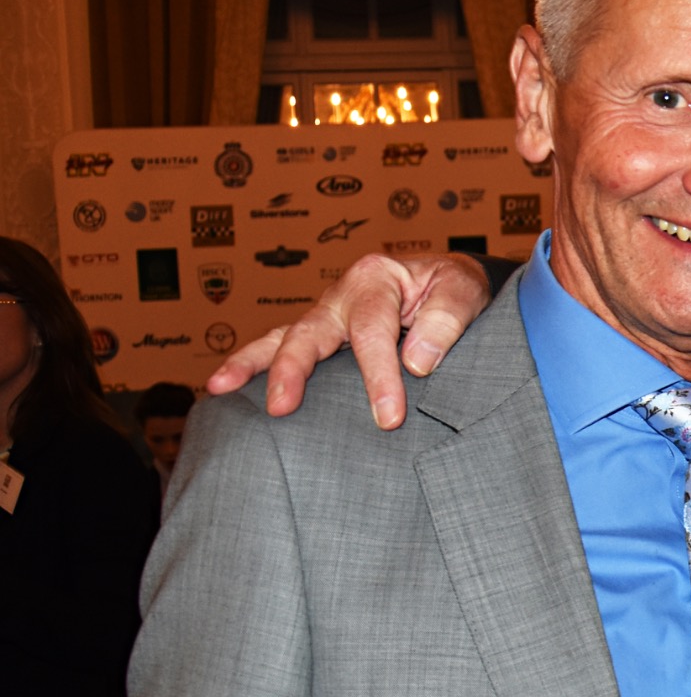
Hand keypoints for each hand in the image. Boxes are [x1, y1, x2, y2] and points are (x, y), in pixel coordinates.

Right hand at [205, 252, 493, 428]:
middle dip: (293, 370)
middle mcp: (341, 295)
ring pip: (281, 338)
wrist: (448, 282)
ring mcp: (325, 315)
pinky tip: (223, 388)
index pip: (372, 333)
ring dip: (251, 365)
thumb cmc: (454, 288)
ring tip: (220, 388)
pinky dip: (252, 365)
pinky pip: (280, 346)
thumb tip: (416, 362)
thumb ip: (446, 322)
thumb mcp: (464, 292)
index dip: (379, 377)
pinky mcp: (320, 335)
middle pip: (309, 332)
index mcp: (375, 278)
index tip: (389, 417)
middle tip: (283, 407)